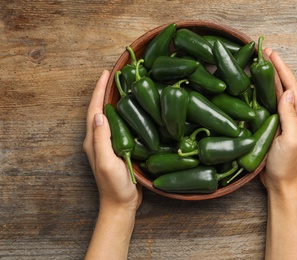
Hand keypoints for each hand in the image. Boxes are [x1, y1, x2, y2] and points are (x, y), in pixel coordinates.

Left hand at [83, 70, 141, 212]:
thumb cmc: (115, 186)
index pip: (94, 110)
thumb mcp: (107, 162)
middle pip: (99, 109)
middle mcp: (98, 139)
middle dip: (105, 90)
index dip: (99, 90)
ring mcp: (108, 144)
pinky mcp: (118, 149)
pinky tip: (133, 110)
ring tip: (124, 86)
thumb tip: (99, 114)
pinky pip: (119, 125)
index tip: (106, 73)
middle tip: (116, 75)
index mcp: (93, 140)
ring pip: (109, 116)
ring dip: (114, 100)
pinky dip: (123, 113)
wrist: (121, 204)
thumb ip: (102, 139)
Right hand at [261, 48, 296, 192]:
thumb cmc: (286, 165)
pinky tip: (256, 85)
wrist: (280, 183)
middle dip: (276, 69)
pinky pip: (270, 104)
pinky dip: (264, 91)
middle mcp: (296, 115)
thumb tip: (287, 92)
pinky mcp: (275, 125)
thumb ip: (289, 116)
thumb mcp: (289, 140)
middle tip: (264, 52)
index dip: (282, 69)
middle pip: (286, 87)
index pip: (293, 87)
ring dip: (269, 78)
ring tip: (260, 63)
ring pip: (278, 94)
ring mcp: (286, 120)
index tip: (271, 54)